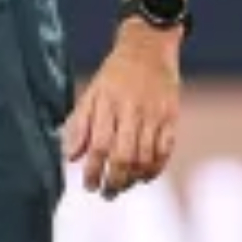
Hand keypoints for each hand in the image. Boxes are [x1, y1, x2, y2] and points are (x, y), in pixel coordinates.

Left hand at [62, 23, 181, 199]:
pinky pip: (165, 150)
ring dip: (133, 179)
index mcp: (108, 104)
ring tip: (123, 186)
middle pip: (124, 157)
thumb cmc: (115, 73)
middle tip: (106, 193)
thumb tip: (70, 157)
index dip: (93, 171)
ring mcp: (154, 114)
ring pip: (146, 158)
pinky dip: (155, 168)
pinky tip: (144, 176)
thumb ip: (79, 125)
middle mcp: (132, 110)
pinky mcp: (171, 117)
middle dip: (114, 182)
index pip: (99, 146)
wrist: (149, 47)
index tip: (88, 186)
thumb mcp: (91, 93)